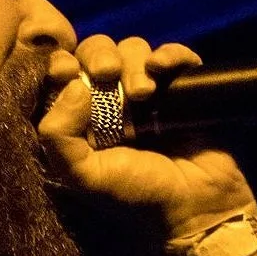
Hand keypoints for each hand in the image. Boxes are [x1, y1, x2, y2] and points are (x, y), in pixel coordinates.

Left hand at [38, 32, 254, 239]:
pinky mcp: (184, 88)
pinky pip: (175, 54)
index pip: (62, 73)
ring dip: (133, 62)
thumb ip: (59, 137)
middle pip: (96, 52)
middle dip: (98, 56)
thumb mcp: (84, 176)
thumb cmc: (136, 196)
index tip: (65, 70)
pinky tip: (163, 68)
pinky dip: (169, 54)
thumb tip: (73, 85)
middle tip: (107, 74)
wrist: (197, 207)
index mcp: (81, 119)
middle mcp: (111, 100)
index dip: (61, 63)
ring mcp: (149, 92)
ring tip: (143, 95)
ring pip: (132, 49)